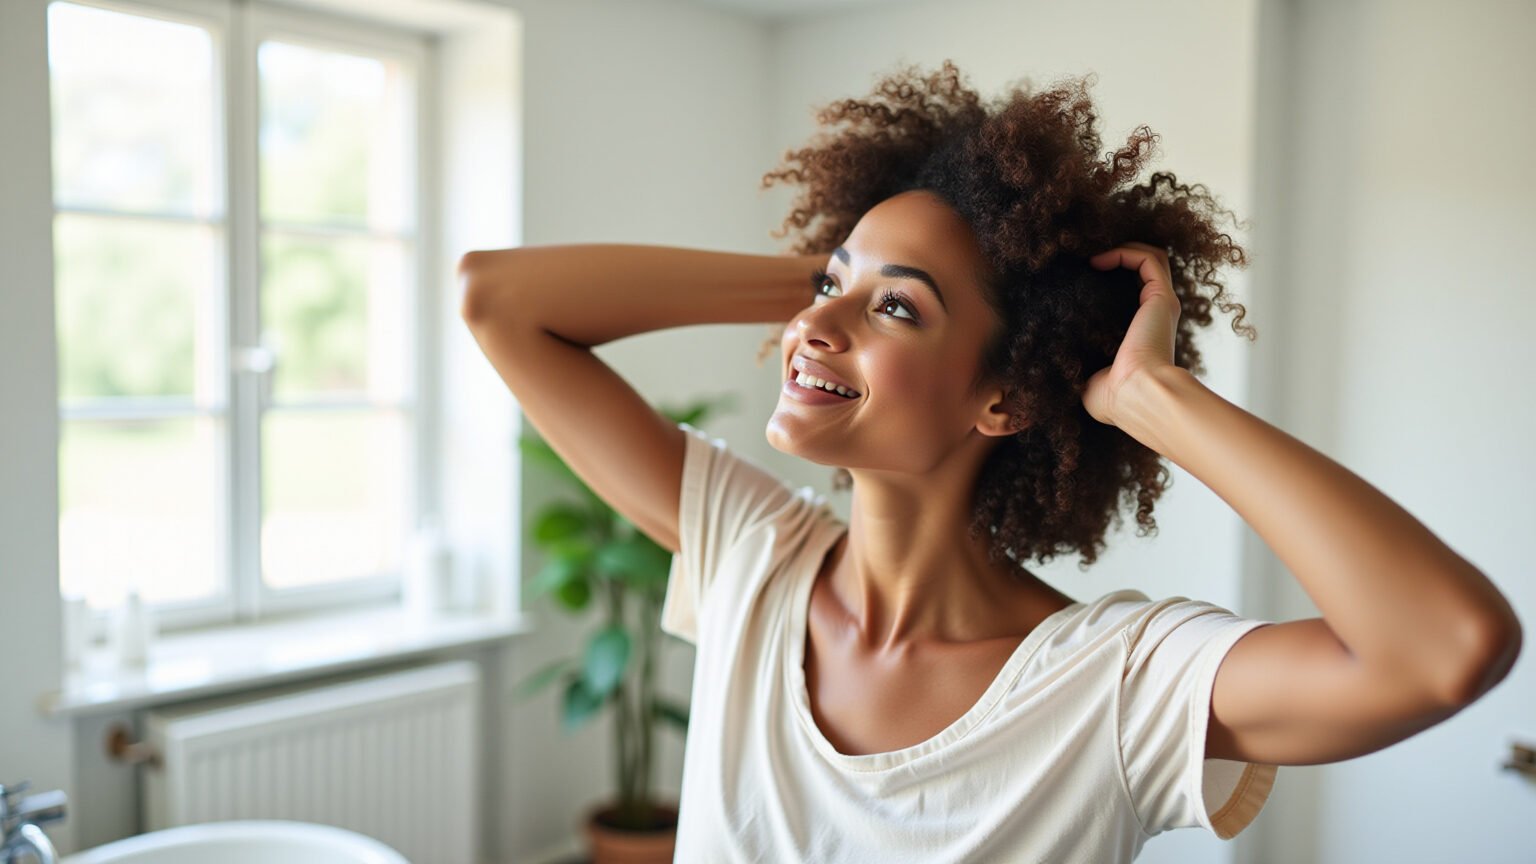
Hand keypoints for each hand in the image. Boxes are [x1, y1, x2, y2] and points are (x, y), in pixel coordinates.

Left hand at [1082, 242, 1181, 426]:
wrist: (1137, 397)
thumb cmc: (1114, 399)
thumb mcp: (1085, 380)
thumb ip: (1074, 367)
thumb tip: (1043, 368)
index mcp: (1141, 332)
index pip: (1133, 292)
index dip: (1111, 277)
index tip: (1082, 277)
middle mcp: (1154, 315)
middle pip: (1145, 269)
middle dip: (1119, 255)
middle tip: (1089, 257)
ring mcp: (1161, 304)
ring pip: (1152, 258)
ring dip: (1123, 248)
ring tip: (1094, 254)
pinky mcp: (1162, 298)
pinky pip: (1149, 259)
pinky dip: (1125, 252)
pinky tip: (1098, 260)